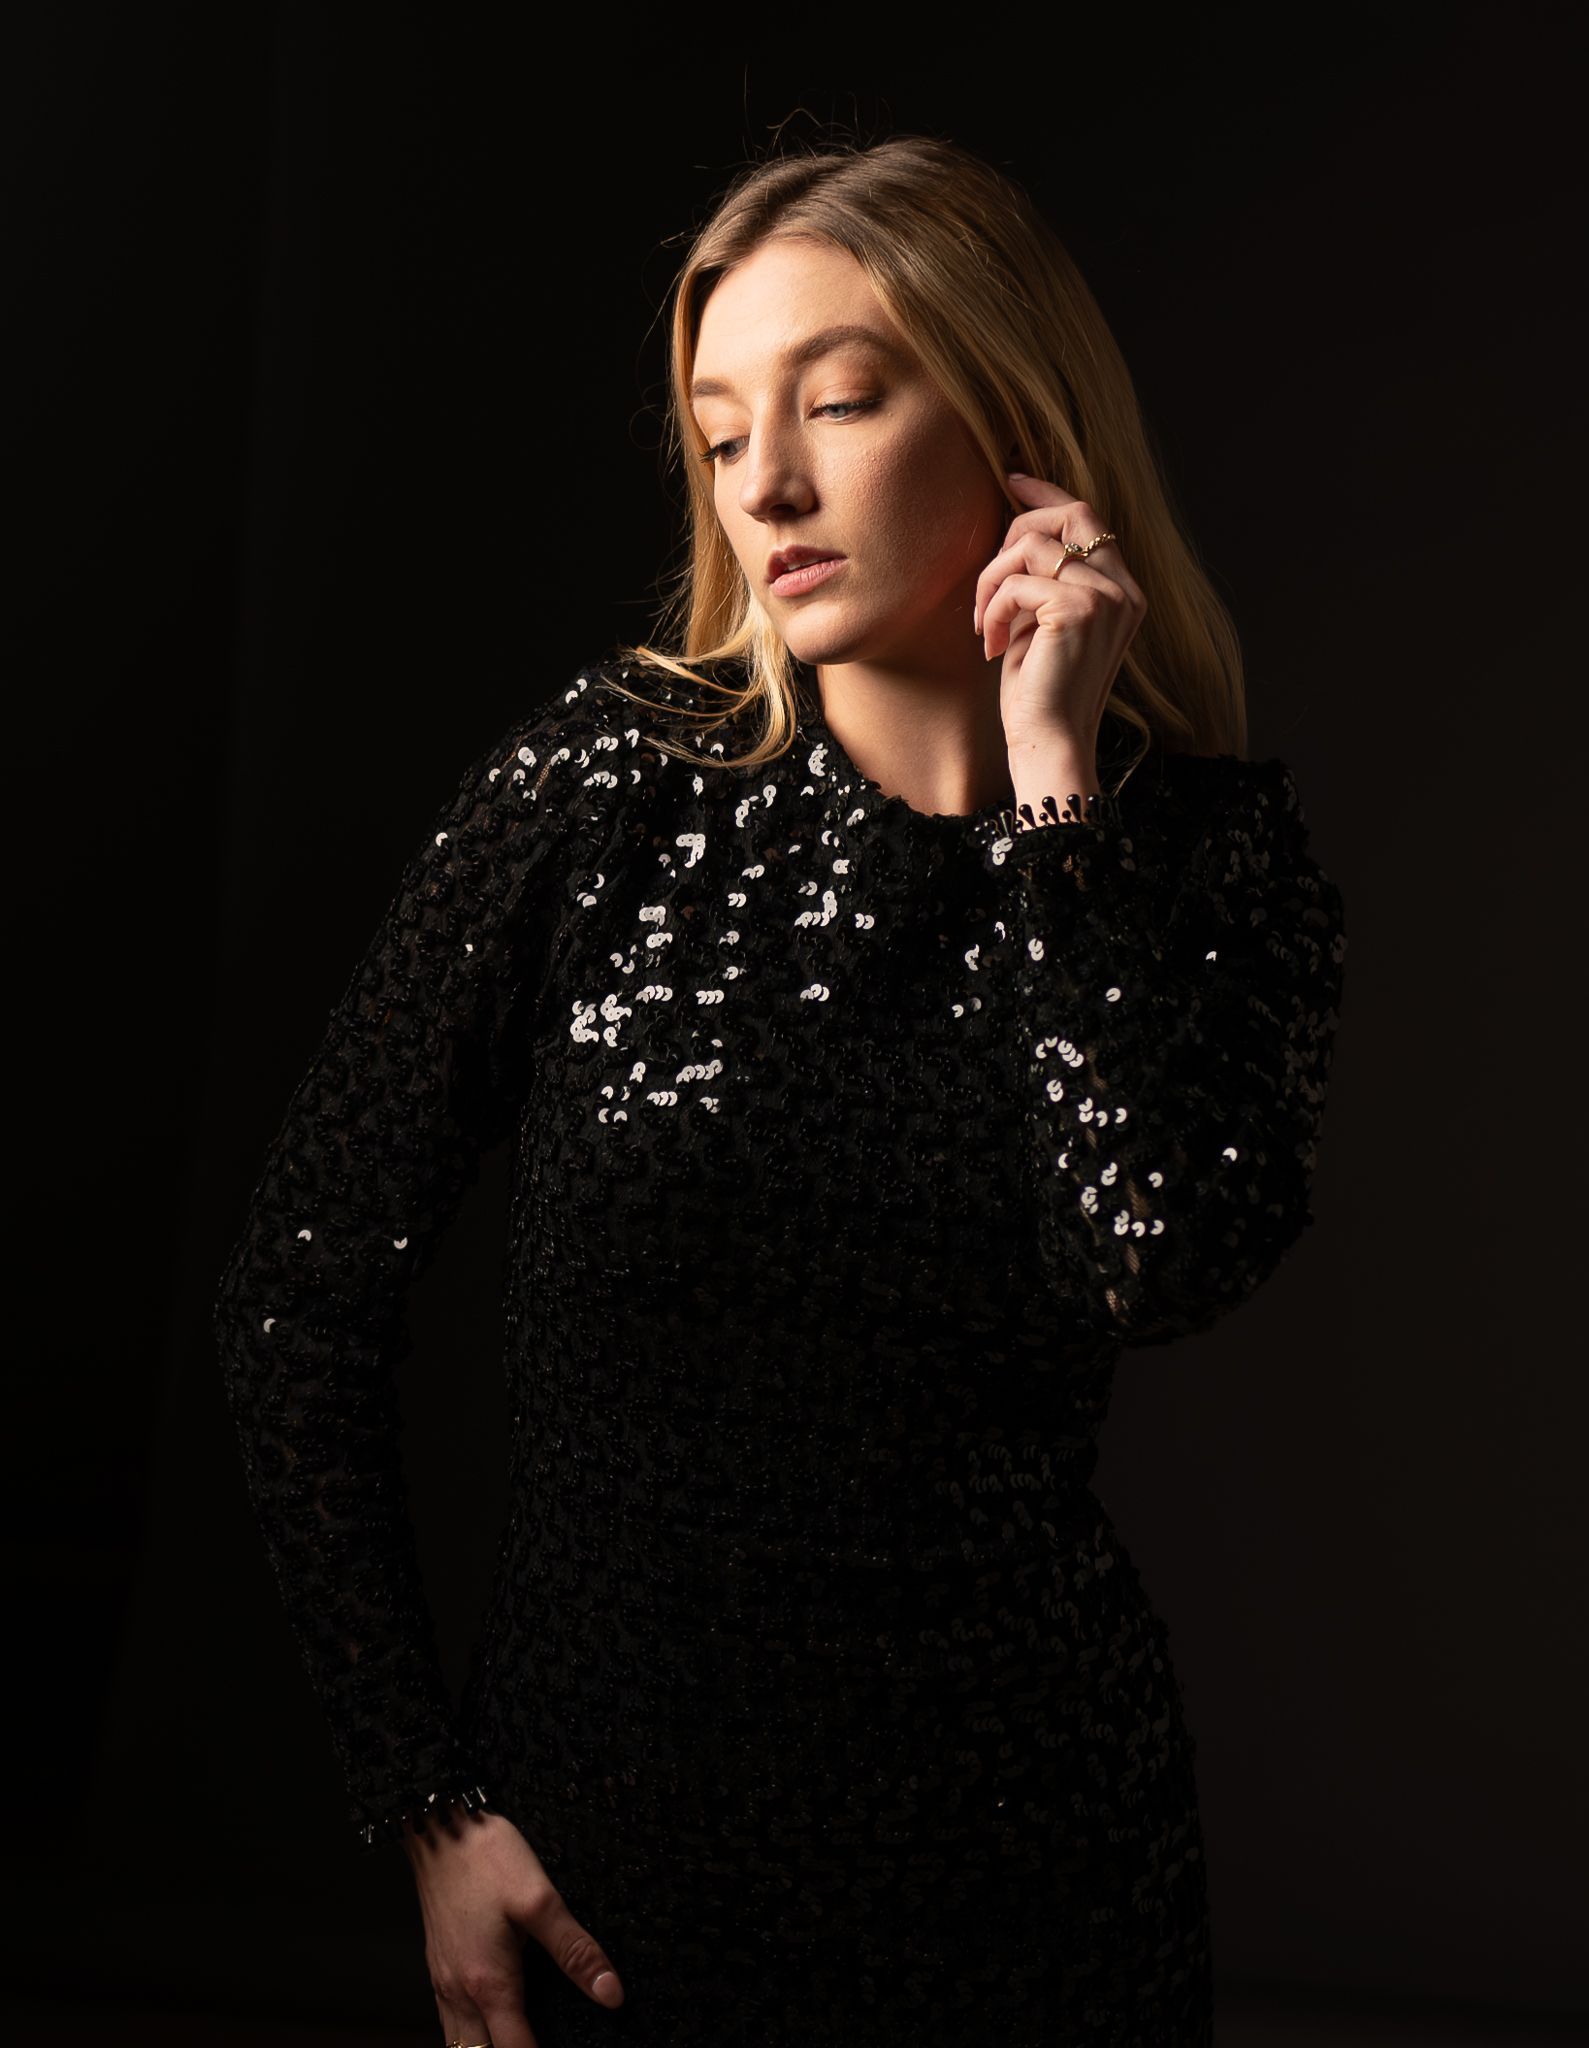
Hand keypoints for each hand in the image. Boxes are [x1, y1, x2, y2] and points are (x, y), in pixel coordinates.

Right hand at [404, 1807, 624, 2046]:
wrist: (440, 1826)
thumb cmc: (486, 1858)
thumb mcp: (540, 1899)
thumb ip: (575, 1951)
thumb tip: (610, 1993)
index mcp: (488, 1984)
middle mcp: (459, 1993)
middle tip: (542, 2042)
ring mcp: (443, 1982)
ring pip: (460, 2045)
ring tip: (520, 2037)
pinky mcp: (438, 1967)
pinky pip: (449, 2023)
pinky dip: (471, 2035)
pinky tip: (492, 2020)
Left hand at [972, 472, 1146, 761]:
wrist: (1050, 743)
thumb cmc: (1040, 694)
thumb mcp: (1042, 626)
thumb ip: (1043, 581)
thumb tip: (1013, 534)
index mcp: (1123, 592)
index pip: (1089, 518)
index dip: (1047, 495)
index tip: (1012, 479)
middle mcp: (1125, 590)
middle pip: (1071, 513)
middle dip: (1016, 530)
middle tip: (987, 578)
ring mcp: (1107, 598)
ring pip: (1033, 545)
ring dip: (991, 579)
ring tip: (983, 624)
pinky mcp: (1079, 609)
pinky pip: (1017, 581)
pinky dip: (992, 607)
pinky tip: (989, 644)